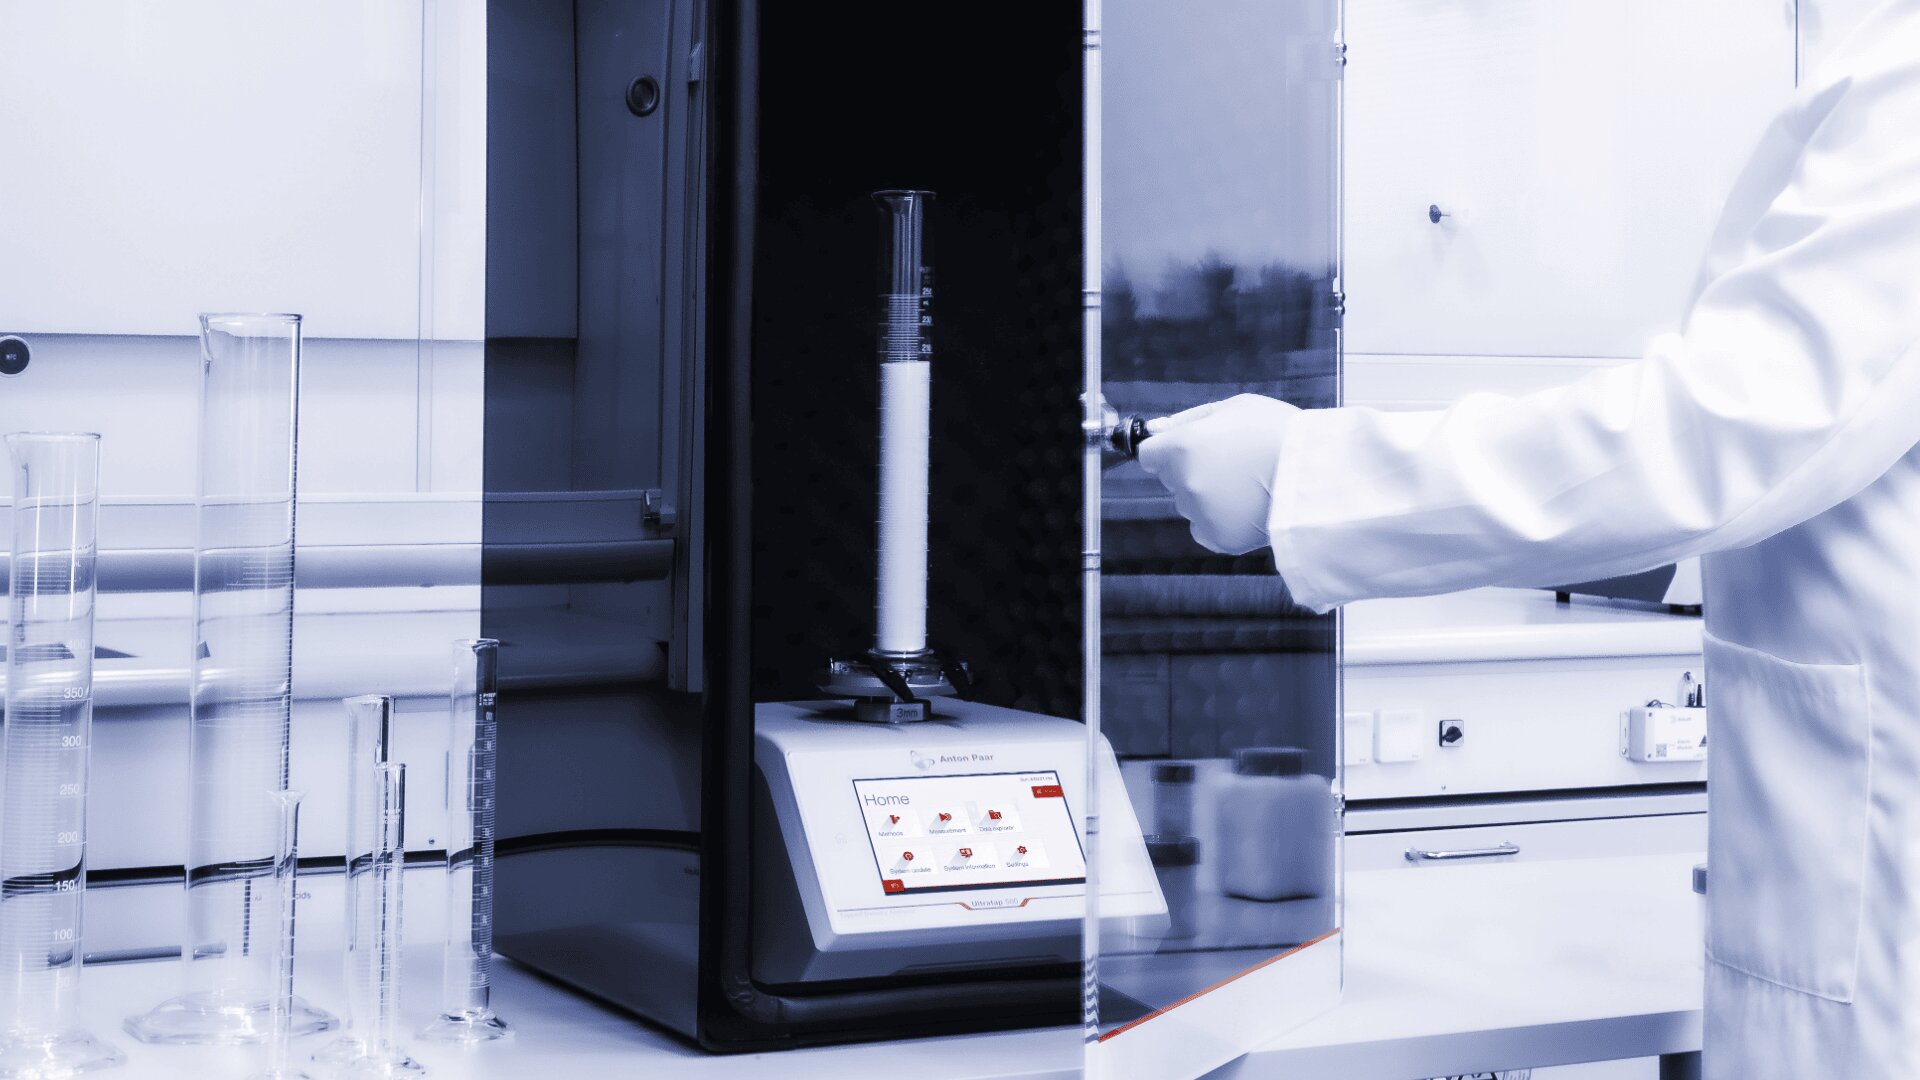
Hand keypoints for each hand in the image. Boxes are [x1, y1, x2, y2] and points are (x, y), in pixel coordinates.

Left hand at [1136, 394, 1297, 553]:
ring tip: (1247, 485)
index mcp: (1183, 447)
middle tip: (1231, 464)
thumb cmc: (1281, 433)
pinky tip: (1246, 506)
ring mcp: (1200, 513)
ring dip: (1207, 496)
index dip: (1167, 450)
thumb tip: (1157, 429)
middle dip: (1190, 471)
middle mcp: (1185, 482)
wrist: (1318, 473)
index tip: (1186, 450)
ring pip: (1189, 504)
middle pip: (1171, 479)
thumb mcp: (1235, 407)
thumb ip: (1190, 418)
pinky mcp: (1217, 538)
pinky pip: (1204, 529)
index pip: (1149, 454)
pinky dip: (1219, 521)